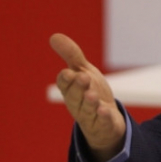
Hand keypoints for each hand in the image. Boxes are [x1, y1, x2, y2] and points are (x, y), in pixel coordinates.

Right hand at [50, 33, 125, 161]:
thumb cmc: (91, 92)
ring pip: (87, 109)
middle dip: (78, 87)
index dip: (66, 79)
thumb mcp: (83, 71)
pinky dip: (103, 117)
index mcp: (70, 90)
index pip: (64, 84)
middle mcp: (77, 103)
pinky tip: (104, 111)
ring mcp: (90, 116)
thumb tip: (54, 36)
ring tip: (92, 95)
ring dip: (89, 102)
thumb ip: (71, 55)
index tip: (68, 72)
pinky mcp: (103, 125)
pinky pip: (102, 122)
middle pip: (75, 96)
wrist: (106, 120)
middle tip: (83, 78)